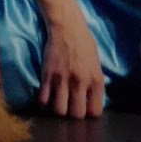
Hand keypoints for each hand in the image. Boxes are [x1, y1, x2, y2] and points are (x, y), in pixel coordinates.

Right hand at [40, 0, 104, 118]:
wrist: (66, 26)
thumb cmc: (84, 42)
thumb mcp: (96, 62)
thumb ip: (94, 82)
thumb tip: (91, 100)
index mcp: (95, 79)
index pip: (95, 112)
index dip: (90, 113)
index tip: (86, 109)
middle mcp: (80, 82)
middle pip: (77, 115)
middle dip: (74, 115)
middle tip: (71, 107)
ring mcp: (62, 79)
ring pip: (60, 111)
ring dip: (59, 110)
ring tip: (59, 103)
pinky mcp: (47, 75)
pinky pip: (43, 100)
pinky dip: (45, 102)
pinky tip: (47, 97)